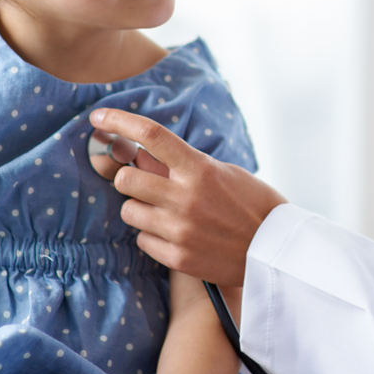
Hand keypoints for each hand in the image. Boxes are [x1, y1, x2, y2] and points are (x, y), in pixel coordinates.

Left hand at [89, 109, 287, 285]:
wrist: (274, 250)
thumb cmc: (251, 204)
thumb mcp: (222, 172)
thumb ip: (182, 165)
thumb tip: (142, 154)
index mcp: (200, 169)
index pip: (151, 135)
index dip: (119, 120)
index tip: (99, 116)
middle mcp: (185, 197)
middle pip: (125, 178)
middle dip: (128, 178)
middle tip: (144, 182)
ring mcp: (180, 229)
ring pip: (129, 211)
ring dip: (140, 208)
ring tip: (165, 211)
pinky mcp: (177, 257)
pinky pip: (142, 240)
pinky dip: (152, 235)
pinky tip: (176, 234)